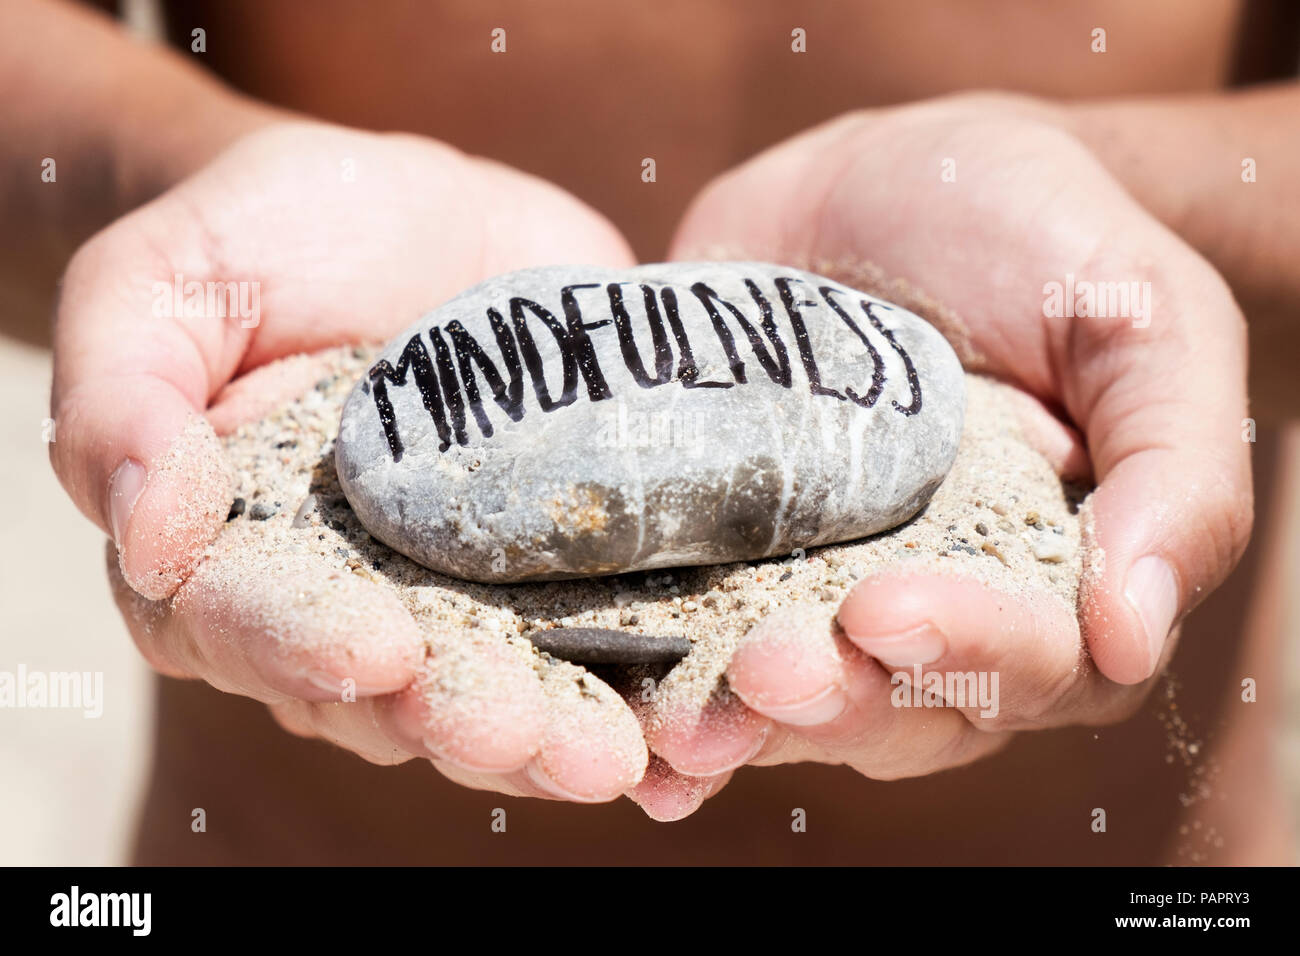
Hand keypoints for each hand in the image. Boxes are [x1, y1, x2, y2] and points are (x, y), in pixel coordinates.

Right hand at [52, 121, 650, 800]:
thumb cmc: (260, 241)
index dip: (308, 647)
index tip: (374, 652)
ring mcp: (474, 590)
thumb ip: (123, 395)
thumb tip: (141, 523)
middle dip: (463, 717)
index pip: (258, 625)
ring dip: (563, 729)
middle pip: (400, 687)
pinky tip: (697, 731)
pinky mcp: (571, 556)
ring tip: (618, 753)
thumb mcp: (161, 285)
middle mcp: (357, 602)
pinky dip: (652, 683)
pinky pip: (610, 631)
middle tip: (525, 740)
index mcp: (238, 562)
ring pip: (513, 681)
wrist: (405, 210)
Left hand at [630, 94, 1251, 813]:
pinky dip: (655, 683)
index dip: (967, 652)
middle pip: (897, 707)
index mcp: (1050, 578)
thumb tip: (1134, 633)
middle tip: (765, 670)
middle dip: (831, 696)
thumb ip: (1175, 471)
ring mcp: (816, 592)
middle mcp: (934, 610)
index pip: (1031, 662)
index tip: (888, 611)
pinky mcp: (720, 557)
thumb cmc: (1039, 240)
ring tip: (681, 716)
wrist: (884, 179)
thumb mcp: (1141, 319)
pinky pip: (689, 640)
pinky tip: (620, 704)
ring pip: (788, 697)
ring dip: (734, 717)